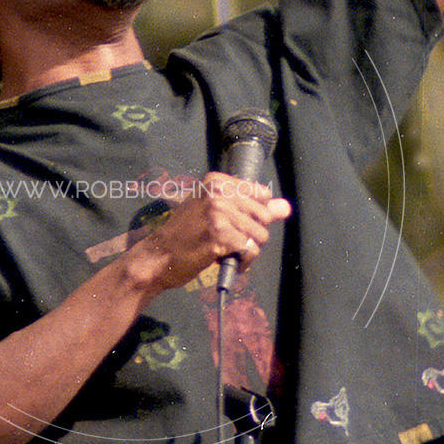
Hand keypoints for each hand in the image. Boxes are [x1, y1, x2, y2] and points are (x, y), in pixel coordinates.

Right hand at [129, 172, 292, 294]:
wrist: (158, 256)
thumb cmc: (184, 235)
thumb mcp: (215, 213)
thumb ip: (252, 208)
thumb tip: (285, 207)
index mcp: (216, 182)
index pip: (261, 194)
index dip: (254, 214)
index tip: (237, 223)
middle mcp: (218, 194)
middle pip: (264, 216)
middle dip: (251, 234)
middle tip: (228, 240)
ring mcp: (219, 214)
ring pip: (259, 235)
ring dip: (246, 249)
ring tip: (225, 250)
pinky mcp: (220, 236)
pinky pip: (250, 251)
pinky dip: (242, 261)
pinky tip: (225, 260)